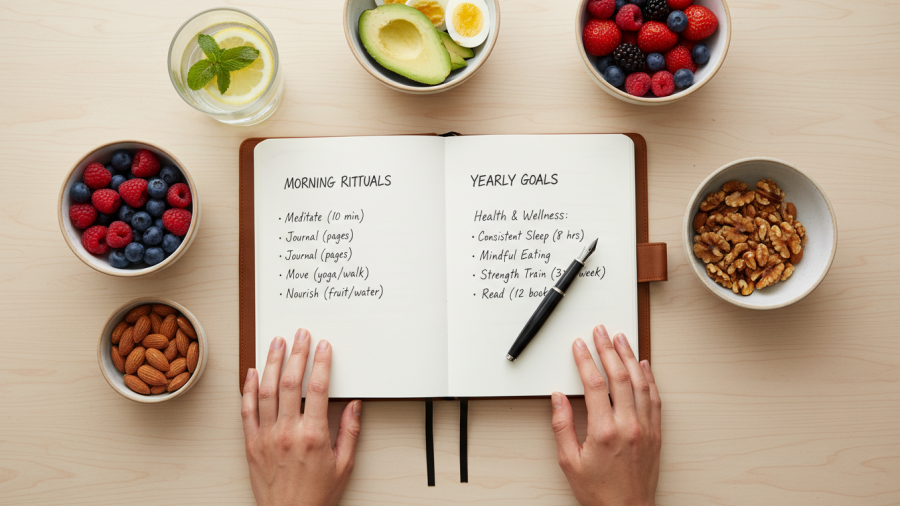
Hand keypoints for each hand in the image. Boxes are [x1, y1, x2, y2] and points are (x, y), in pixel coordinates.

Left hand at [241, 329, 361, 505]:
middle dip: (297, 354)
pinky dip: (248, 389)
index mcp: (313, 436)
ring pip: (266, 390)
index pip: (317, 388)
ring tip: (277, 343)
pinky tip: (253, 372)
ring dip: (272, 363)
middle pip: (291, 383)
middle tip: (300, 335)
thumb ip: (350, 432)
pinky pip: (246, 410)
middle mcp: (287, 433)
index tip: (323, 347)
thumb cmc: (316, 496)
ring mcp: (266, 437)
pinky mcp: (251, 444)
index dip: (321, 363)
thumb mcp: (344, 465)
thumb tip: (354, 405)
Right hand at [551, 325, 661, 505]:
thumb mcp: (569, 462)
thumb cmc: (599, 492)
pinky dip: (649, 378)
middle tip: (601, 331)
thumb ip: (562, 426)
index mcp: (605, 431)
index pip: (594, 383)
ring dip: (630, 357)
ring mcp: (646, 428)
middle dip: (608, 349)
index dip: (586, 360)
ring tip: (621, 339)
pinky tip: (644, 365)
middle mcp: (629, 425)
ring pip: (640, 382)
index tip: (580, 346)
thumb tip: (558, 398)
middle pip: (619, 376)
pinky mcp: (656, 433)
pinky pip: (655, 398)